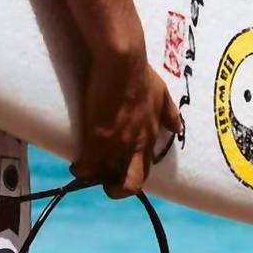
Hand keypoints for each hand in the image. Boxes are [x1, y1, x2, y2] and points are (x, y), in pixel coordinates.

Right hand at [73, 51, 179, 198]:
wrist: (122, 63)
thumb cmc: (141, 75)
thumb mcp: (162, 94)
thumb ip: (169, 113)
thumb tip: (177, 127)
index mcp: (150, 137)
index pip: (145, 171)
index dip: (130, 176)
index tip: (119, 171)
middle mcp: (135, 146)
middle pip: (130, 185)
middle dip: (116, 189)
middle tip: (103, 178)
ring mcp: (116, 144)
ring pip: (106, 178)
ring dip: (94, 176)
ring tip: (84, 168)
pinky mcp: (97, 138)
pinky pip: (87, 167)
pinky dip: (80, 169)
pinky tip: (75, 164)